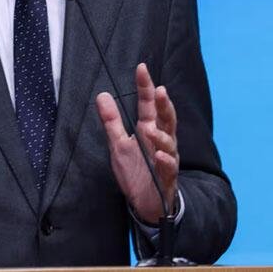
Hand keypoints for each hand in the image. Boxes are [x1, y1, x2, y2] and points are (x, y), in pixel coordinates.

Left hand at [96, 63, 178, 223]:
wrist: (145, 203)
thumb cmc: (135, 171)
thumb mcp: (118, 144)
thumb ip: (111, 121)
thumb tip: (102, 95)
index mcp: (149, 129)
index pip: (149, 104)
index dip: (146, 87)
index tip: (142, 68)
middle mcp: (161, 140)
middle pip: (166, 118)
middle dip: (164, 104)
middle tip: (159, 90)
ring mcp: (166, 158)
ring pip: (170, 142)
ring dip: (161, 135)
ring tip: (150, 129)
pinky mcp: (167, 177)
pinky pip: (169, 167)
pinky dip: (166, 160)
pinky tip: (160, 155)